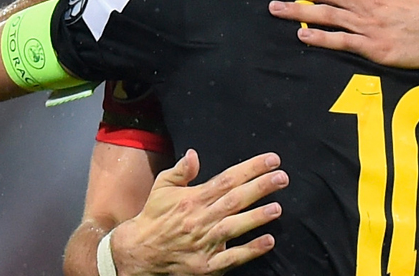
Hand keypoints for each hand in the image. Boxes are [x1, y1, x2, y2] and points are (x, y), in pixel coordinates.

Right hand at [108, 150, 287, 274]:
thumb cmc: (153, 218)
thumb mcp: (162, 188)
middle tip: (282, 178)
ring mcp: (203, 243)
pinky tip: (268, 241)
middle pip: (234, 200)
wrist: (136, 254)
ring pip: (234, 227)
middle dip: (260, 187)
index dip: (251, 168)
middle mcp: (200, 218)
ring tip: (277, 208)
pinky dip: (250, 250)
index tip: (272, 160)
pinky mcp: (206, 265)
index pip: (227, 179)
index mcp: (193, 198)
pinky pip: (231, 257)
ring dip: (256, 217)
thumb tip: (194, 154)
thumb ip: (180, 171)